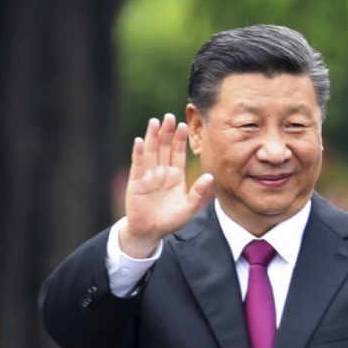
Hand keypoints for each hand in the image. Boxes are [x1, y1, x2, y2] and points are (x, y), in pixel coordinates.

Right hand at [121, 113, 213, 257]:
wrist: (151, 231)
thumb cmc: (170, 219)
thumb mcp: (189, 207)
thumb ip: (199, 193)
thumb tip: (210, 177)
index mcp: (175, 176)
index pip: (178, 153)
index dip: (180, 139)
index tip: (184, 125)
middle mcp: (161, 172)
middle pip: (164, 147)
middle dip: (167, 132)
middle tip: (170, 116)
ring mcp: (148, 175)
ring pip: (151, 152)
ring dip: (152, 137)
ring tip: (155, 122)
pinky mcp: (137, 182)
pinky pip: (138, 165)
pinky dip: (138, 153)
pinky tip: (140, 141)